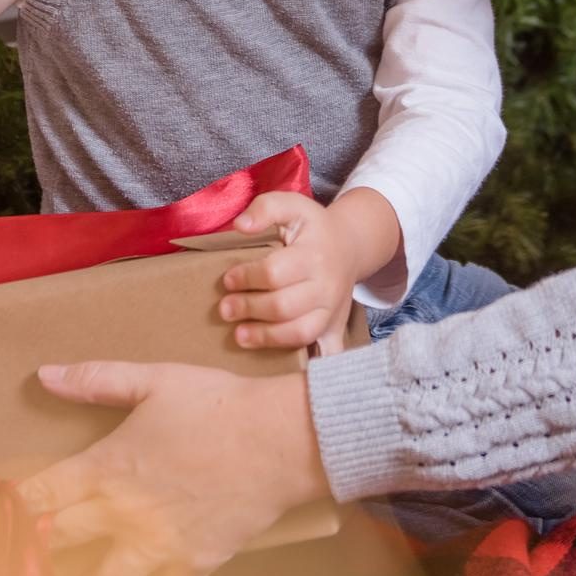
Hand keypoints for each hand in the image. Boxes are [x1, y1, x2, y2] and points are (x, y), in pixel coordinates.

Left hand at [19, 361, 328, 575]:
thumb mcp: (154, 380)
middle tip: (23, 555)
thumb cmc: (216, 405)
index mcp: (107, 469)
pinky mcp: (193, 564)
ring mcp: (157, 546)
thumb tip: (44, 374)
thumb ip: (96, 380)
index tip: (2, 513)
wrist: (279, 441)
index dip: (15, 508)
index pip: (42, 497)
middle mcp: (123, 515)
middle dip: (38, 552)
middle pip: (60, 546)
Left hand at [223, 192, 364, 351]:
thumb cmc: (313, 228)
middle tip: (225, 309)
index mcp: (315, 255)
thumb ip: (265, 207)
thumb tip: (240, 225)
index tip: (228, 280)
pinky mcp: (336, 328)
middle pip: (284, 305)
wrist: (350, 245)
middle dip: (249, 308)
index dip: (247, 277)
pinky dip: (312, 366)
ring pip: (301, 332)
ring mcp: (333, 310)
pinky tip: (285, 370)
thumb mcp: (293, 205)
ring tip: (239, 336)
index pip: (275, 272)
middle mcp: (327, 285)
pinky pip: (327, 353)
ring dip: (266, 338)